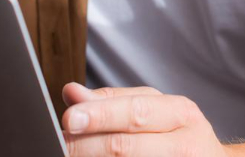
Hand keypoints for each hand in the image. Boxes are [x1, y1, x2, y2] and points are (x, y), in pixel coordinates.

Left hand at [61, 83, 228, 156]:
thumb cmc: (176, 136)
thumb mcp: (154, 111)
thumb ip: (112, 102)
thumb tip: (72, 92)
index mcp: (180, 113)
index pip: (134, 112)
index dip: (99, 116)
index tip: (69, 119)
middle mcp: (185, 144)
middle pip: (126, 146)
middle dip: (85, 147)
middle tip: (59, 146)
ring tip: (69, 155)